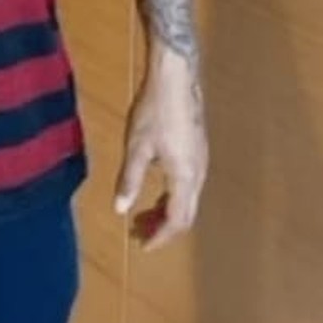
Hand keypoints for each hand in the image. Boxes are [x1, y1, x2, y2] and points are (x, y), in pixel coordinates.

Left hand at [114, 47, 207, 251]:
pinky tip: (155, 192)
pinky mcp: (198, 151)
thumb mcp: (137, 147)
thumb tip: (120, 209)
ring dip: (166, 213)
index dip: (160, 237)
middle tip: (137, 233)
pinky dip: (172, 197)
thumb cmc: (155, 110)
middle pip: (186, 214)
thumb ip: (130, 180)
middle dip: (162, 228)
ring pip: (188, 200)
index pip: (176, 220)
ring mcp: (201, 162)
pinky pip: (188, 186)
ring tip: (142, 216)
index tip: (141, 245)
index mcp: (184, 176)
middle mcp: (198, 173)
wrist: (176, 78)